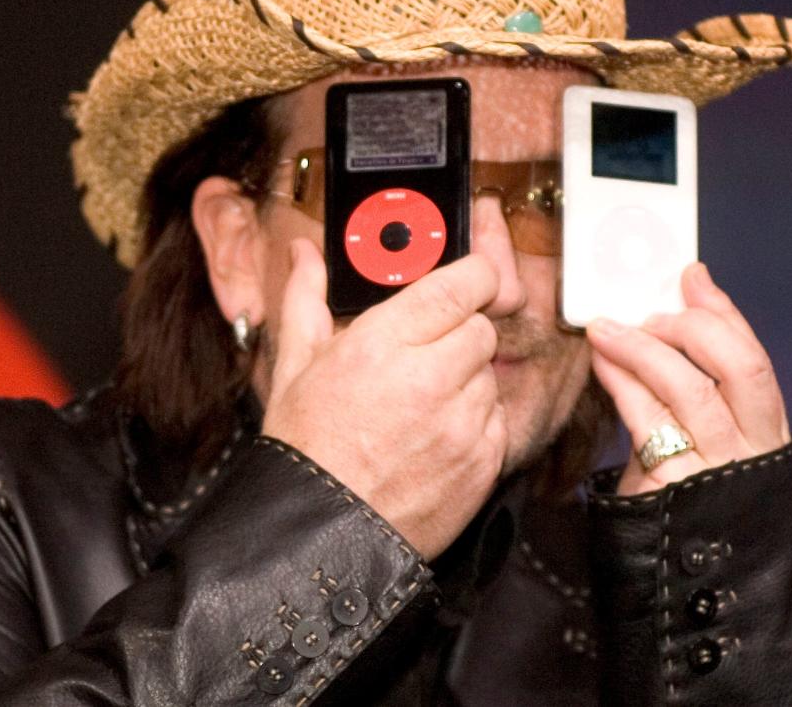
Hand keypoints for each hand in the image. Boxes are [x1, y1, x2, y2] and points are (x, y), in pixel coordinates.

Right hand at [261, 239, 507, 559]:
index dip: (470, 275)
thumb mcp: (294, 366)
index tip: (464, 279)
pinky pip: (496, 419)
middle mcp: (430, 378)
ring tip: (419, 403)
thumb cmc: (304, 451)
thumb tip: (305, 253)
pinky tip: (432, 437)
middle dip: (457, 331)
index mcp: (383, 343)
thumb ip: (307, 297)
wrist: (318, 537)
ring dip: (465, 378)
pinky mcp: (483, 462)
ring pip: (490, 373)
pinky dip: (474, 421)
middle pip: (481, 326)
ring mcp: (462, 424)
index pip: (463, 283)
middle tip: (422, 352)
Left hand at [587, 263, 790, 495]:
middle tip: (649, 313)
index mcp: (765, 433)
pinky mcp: (673, 487)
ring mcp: (716, 469)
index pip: (753, 359)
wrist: (683, 584)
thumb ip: (692, 390)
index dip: (722, 312)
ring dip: (642, 347)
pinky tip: (602, 363)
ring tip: (605, 328)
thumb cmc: (687, 500)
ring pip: (688, 389)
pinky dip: (621, 382)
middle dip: (691, 327)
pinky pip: (646, 420)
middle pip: (739, 366)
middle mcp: (752, 449)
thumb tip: (664, 321)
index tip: (691, 277)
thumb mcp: (701, 443)